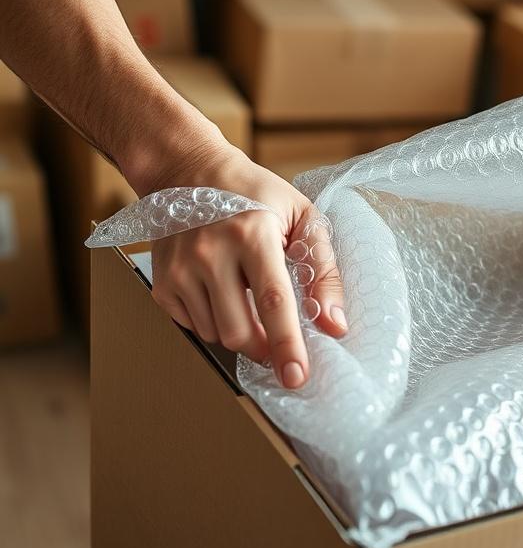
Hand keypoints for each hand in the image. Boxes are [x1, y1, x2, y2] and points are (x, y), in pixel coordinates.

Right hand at [144, 144, 346, 388]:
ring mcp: (180, 269)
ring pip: (216, 334)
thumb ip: (324, 272)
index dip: (287, 345)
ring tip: (249, 300)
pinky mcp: (161, 282)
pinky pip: (194, 326)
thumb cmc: (257, 195)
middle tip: (282, 344)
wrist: (189, 170)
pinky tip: (223, 293)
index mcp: (252, 234)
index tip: (297, 377)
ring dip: (241, 332)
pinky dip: (215, 322)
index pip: (273, 302)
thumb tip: (335, 326)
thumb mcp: (303, 218)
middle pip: (240, 331)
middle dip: (266, 348)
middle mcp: (210, 253)